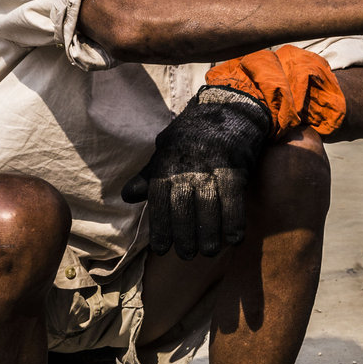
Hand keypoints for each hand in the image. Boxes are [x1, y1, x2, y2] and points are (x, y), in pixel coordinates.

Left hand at [121, 87, 271, 258]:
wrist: (228, 108)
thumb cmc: (193, 133)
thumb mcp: (165, 148)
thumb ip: (149, 175)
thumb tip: (127, 196)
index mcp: (167, 164)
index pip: (159, 202)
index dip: (160, 228)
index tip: (162, 249)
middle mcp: (187, 168)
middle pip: (183, 210)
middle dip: (184, 237)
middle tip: (187, 255)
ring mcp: (212, 168)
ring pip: (208, 209)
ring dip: (209, 235)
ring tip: (208, 251)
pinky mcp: (235, 169)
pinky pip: (233, 201)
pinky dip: (234, 222)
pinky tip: (234, 239)